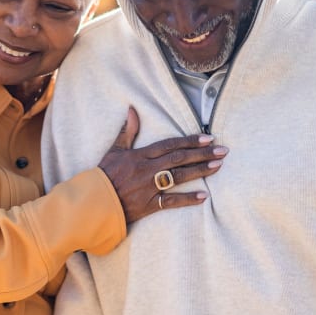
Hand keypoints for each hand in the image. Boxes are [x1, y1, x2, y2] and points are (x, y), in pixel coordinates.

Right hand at [98, 107, 226, 223]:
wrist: (93, 201)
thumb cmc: (103, 175)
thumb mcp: (114, 150)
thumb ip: (127, 131)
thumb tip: (132, 110)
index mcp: (139, 155)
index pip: (169, 145)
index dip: (189, 141)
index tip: (207, 138)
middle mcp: (146, 170)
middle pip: (179, 159)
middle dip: (202, 154)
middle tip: (222, 150)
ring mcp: (148, 188)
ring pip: (178, 177)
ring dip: (200, 171)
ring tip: (218, 166)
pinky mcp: (148, 205)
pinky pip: (170, 202)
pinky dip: (187, 199)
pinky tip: (204, 196)